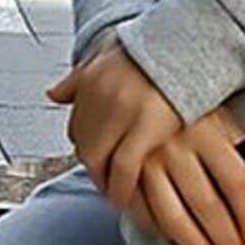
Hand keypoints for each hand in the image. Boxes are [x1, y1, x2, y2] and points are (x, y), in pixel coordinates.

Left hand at [44, 43, 183, 217]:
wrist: (191, 42)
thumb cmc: (156, 53)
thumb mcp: (108, 56)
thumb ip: (80, 78)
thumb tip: (53, 94)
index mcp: (91, 82)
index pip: (77, 128)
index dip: (85, 150)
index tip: (94, 165)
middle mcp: (100, 97)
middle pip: (86, 148)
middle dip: (93, 172)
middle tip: (105, 189)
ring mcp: (122, 113)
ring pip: (100, 161)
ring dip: (105, 185)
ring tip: (117, 201)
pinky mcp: (145, 128)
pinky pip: (124, 169)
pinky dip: (122, 189)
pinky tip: (129, 202)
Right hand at [128, 106, 244, 244]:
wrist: (135, 73)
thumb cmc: (180, 96)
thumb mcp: (216, 113)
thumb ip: (234, 148)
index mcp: (206, 129)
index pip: (240, 185)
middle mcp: (175, 144)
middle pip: (209, 208)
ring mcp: (146, 157)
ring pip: (173, 218)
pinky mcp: (123, 167)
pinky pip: (140, 210)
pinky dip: (158, 231)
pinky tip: (175, 238)